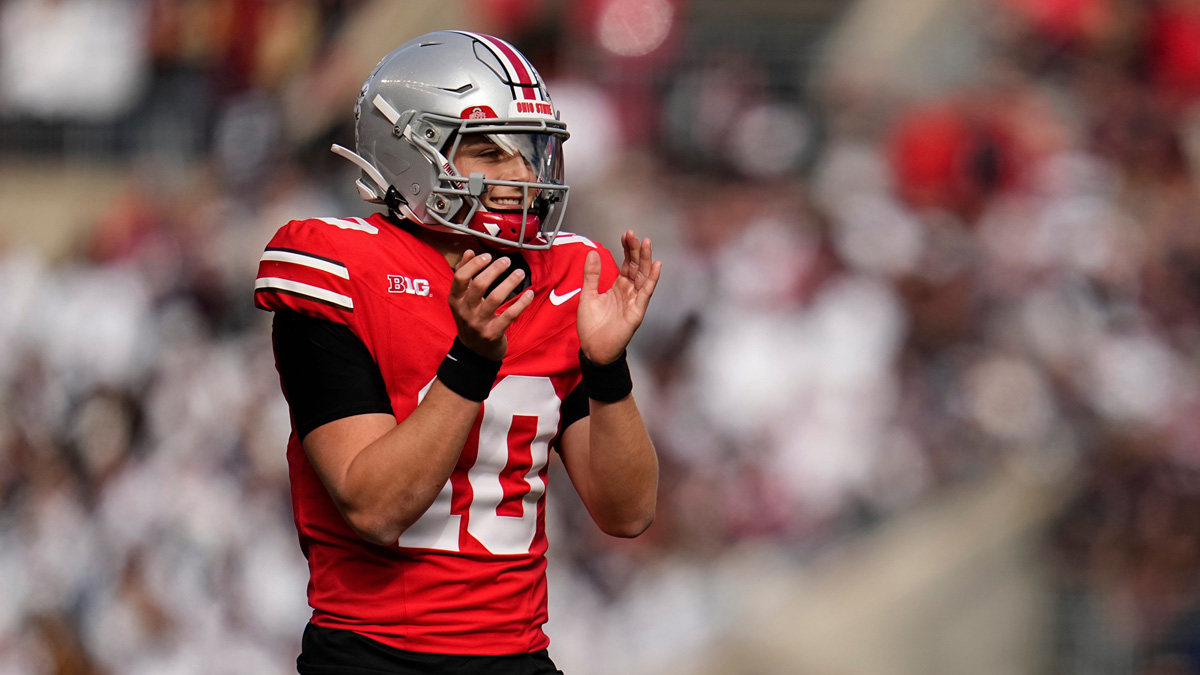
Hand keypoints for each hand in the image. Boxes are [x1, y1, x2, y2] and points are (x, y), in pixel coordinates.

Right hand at [449, 250, 533, 360]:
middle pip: (478, 285)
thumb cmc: (470, 319)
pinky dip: (521, 303)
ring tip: (519, 273)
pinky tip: (529, 294)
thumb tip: (469, 252)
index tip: (487, 256)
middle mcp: (465, 311)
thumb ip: (464, 275)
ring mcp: (479, 323)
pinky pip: (509, 315)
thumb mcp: (462, 299)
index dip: (474, 264)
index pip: (460, 277)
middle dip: (494, 270)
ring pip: (495, 298)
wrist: (474, 352)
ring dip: (509, 283)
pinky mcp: (493, 333)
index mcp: (455, 300)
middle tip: (506, 261)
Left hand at [577, 231, 661, 363]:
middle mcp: (629, 292)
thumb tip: (593, 253)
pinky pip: (646, 293)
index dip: (627, 249)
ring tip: (646, 243)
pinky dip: (651, 280)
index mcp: (619, 287)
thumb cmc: (592, 326)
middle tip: (633, 235)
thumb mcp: (588, 295)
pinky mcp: (637, 312)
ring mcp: (635, 301)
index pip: (627, 263)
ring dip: (646, 260)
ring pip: (643, 276)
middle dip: (636, 250)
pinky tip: (656, 266)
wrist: (593, 348)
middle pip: (637, 266)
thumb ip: (591, 275)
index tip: (626, 235)